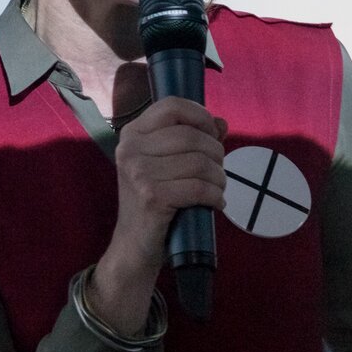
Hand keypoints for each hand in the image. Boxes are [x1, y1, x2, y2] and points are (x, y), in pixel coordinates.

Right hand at [87, 97, 226, 334]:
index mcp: (132, 134)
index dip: (201, 116)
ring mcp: (138, 173)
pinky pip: (199, 187)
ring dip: (219, 178)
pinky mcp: (151, 197)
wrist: (134, 245)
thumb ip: (193, 138)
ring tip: (216, 189)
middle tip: (217, 172)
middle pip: (192, 136)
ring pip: (200, 162)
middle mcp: (130, 149)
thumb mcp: (168, 163)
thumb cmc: (156, 200)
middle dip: (216, 154)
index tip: (212, 136)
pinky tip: (215, 203)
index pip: (173, 105)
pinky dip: (215, 196)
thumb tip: (221, 123)